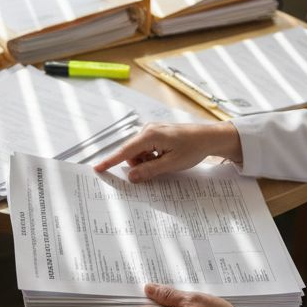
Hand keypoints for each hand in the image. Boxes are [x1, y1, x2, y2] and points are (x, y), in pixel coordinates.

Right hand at [93, 122, 242, 181]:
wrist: (208, 137)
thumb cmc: (192, 149)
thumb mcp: (171, 164)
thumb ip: (149, 171)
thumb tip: (131, 177)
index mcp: (149, 135)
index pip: (125, 151)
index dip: (110, 161)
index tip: (97, 168)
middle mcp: (147, 130)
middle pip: (131, 153)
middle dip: (139, 164)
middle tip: (157, 168)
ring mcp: (151, 130)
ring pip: (138, 152)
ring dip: (146, 161)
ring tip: (164, 162)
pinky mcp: (156, 133)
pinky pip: (145, 148)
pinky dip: (151, 156)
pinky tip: (165, 156)